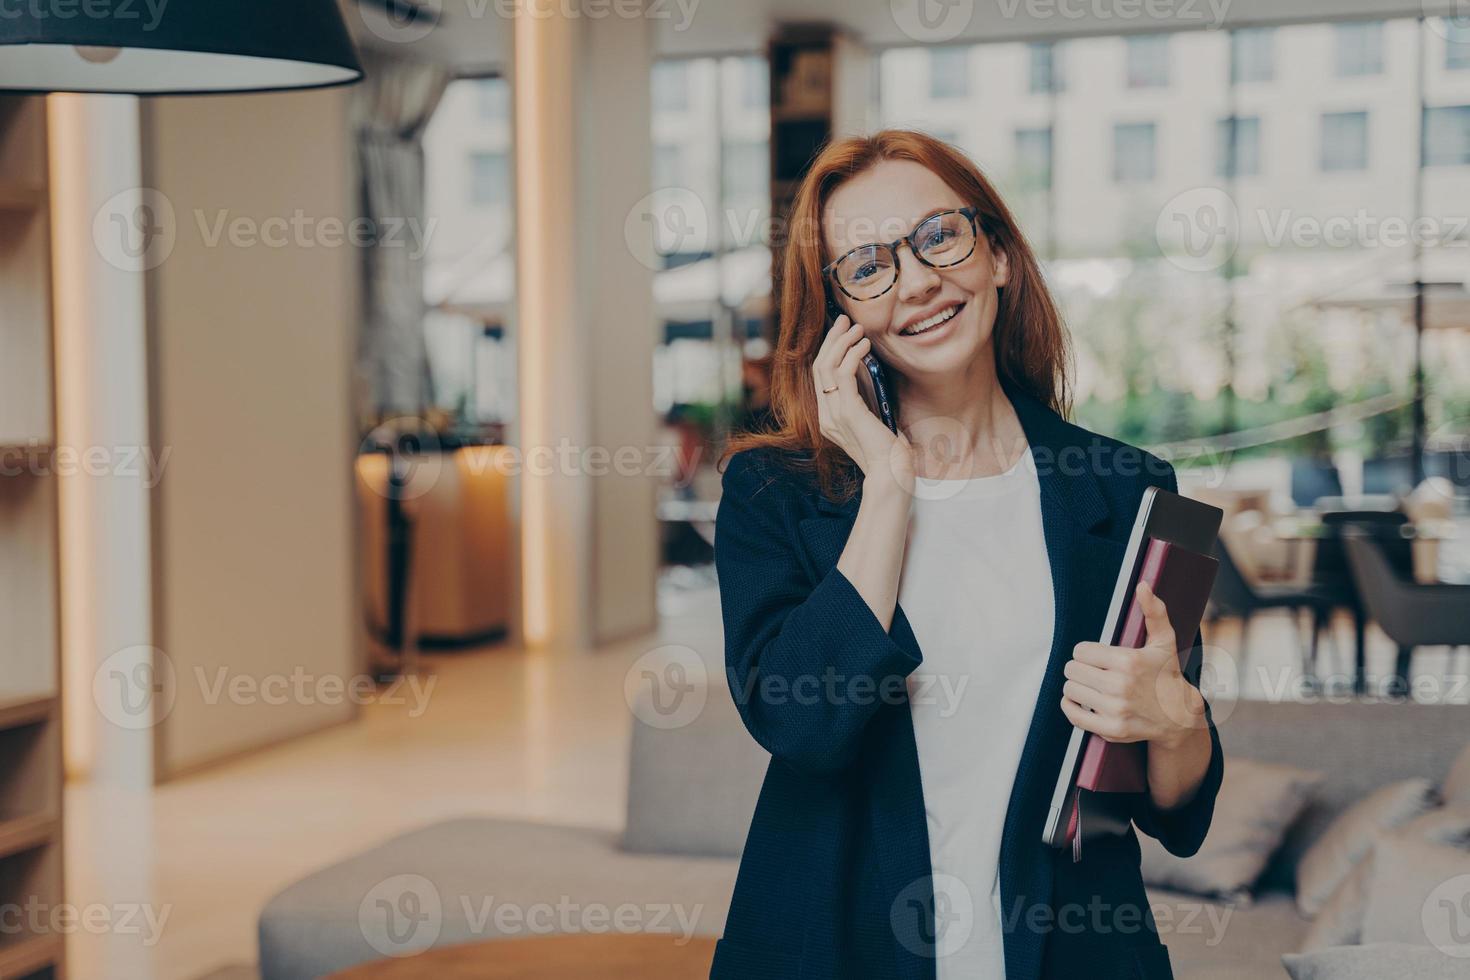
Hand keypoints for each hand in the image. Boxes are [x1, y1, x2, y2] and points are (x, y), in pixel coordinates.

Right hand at [813, 315, 912, 495]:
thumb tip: (873, 377)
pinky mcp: (847, 412)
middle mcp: (825, 415)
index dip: (829, 350)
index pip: (820, 376)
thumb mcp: (874, 422)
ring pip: (826, 367)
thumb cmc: (889, 454)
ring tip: (857, 328)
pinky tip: (865, 346)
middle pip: (819, 366)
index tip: (843, 332)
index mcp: (829, 418)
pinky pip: (842, 375)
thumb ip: (867, 403)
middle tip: (845, 320)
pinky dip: (853, 355)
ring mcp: (833, 414)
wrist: (891, 476)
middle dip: (832, 339)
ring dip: (842, 342)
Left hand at [1059, 580, 1205, 750]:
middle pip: (1072, 670)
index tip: (1096, 656)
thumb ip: (1153, 612)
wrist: (1178, 716)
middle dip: (1080, 668)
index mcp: (1128, 662)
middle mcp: (1120, 686)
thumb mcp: (1164, 642)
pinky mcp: (1110, 729)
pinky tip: (1082, 700)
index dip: (1086, 652)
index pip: (1081, 651)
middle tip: (1091, 670)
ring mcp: (1115, 710)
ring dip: (1076, 686)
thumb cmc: (1165, 674)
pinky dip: (1071, 706)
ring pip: (1070, 690)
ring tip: (1090, 684)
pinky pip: (1072, 714)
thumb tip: (1143, 585)